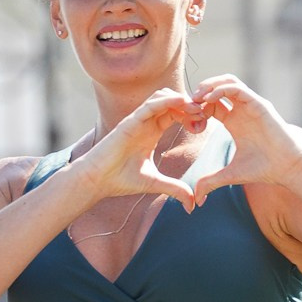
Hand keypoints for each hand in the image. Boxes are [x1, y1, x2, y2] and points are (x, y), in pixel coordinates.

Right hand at [76, 87, 209, 208]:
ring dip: (180, 99)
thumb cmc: (120, 180)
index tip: (204, 123)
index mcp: (151, 133)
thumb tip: (192, 204)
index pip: (175, 115)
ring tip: (195, 108)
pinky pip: (150, 105)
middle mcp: (145, 123)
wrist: (97, 180)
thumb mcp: (154, 183)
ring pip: (162, 97)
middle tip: (205, 113)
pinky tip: (180, 101)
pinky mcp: (129, 122)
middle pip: (171, 102)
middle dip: (189, 105)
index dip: (191, 115)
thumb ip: (174, 189)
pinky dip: (166, 100)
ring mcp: (137, 120)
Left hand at [187, 77, 301, 198]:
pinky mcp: (259, 103)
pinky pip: (237, 88)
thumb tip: (197, 198)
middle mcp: (242, 110)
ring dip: (209, 86)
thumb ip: (212, 182)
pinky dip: (221, 89)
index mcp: (234, 121)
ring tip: (196, 98)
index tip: (186, 119)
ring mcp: (251, 104)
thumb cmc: (263, 169)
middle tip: (186, 105)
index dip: (196, 109)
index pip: (211, 106)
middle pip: (216, 89)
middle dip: (199, 94)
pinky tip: (209, 100)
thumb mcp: (230, 175)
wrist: (287, 167)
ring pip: (226, 82)